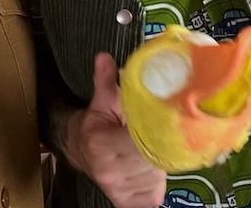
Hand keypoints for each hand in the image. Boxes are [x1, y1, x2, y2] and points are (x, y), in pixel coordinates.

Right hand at [65, 52, 165, 207]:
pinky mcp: (129, 203)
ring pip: (157, 176)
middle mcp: (109, 171)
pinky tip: (154, 166)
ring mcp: (120, 190)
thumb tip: (104, 57)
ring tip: (159, 147)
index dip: (157, 131)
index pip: (138, 140)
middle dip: (163, 145)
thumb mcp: (101, 101)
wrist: (81, 152)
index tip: (169, 120)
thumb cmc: (96, 124)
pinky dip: (160, 180)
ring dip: (163, 161)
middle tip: (167, 130)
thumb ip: (106, 81)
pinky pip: (156, 193)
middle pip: (152, 159)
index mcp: (101, 144)